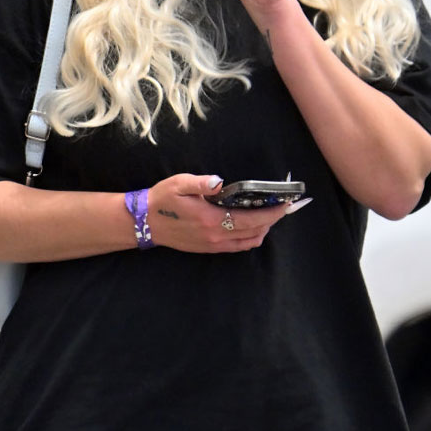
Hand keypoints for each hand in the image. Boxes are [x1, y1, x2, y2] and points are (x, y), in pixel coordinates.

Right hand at [147, 173, 288, 252]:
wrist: (145, 223)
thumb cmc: (163, 199)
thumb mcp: (179, 184)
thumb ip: (200, 182)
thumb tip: (219, 182)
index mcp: (211, 219)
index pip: (251, 219)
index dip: (271, 213)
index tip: (285, 204)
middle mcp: (215, 236)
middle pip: (254, 232)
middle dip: (272, 220)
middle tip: (282, 207)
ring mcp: (212, 245)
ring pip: (248, 242)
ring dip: (262, 229)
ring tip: (269, 214)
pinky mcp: (208, 248)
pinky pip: (237, 247)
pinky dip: (250, 237)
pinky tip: (252, 225)